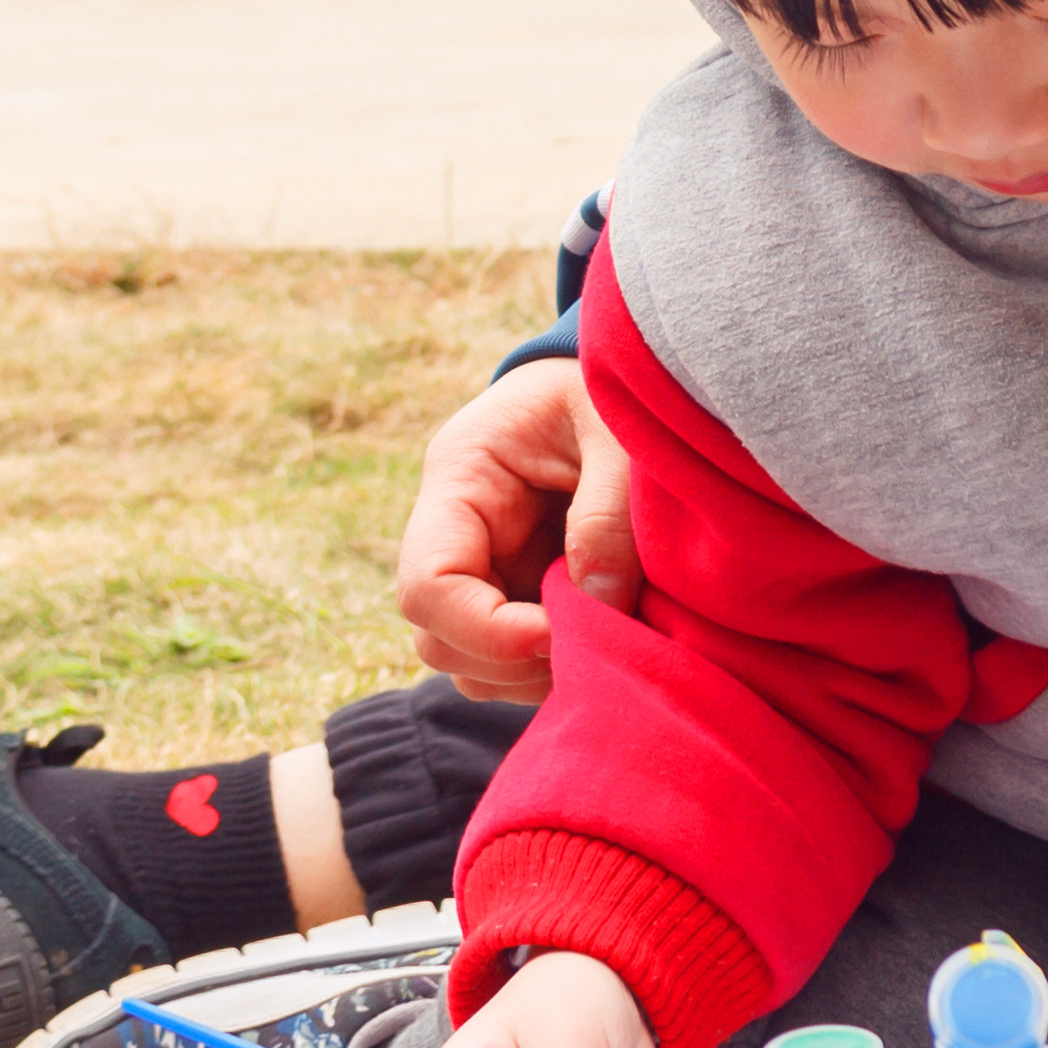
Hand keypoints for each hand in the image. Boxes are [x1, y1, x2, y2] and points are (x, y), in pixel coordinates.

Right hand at [391, 355, 636, 700]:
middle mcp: (456, 532)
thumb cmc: (612, 389)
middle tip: (592, 644)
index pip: (428, 583)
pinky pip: (511, 659)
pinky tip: (602, 640)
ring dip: (530, 673)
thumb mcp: (618, 430)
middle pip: (438, 635)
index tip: (558, 633)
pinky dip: (550, 668)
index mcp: (461, 478)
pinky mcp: (518, 589)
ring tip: (602, 642)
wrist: (619, 375)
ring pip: (470, 661)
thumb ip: (608, 512)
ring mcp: (485, 566)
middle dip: (509, 658)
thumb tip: (596, 605)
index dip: (486, 629)